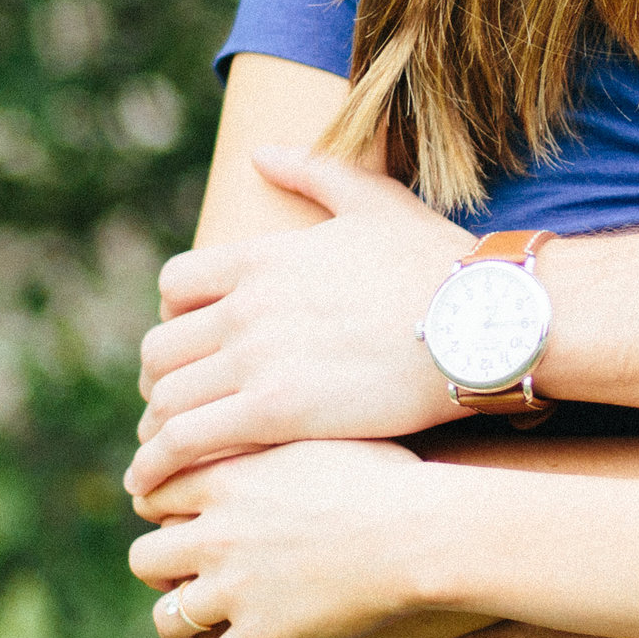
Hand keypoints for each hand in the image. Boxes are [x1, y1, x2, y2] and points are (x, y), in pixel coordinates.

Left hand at [126, 146, 475, 495]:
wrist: (482, 321)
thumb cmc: (441, 264)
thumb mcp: (376, 201)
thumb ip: (314, 172)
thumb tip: (261, 153)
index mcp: (264, 256)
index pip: (175, 284)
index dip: (176, 315)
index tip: (194, 340)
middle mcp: (246, 305)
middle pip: (161, 347)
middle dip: (162, 378)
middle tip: (179, 404)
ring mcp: (256, 358)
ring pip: (166, 398)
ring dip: (156, 427)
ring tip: (164, 453)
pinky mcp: (273, 411)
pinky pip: (185, 441)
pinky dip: (158, 463)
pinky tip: (158, 484)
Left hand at [130, 438, 430, 637]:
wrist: (425, 532)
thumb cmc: (395, 479)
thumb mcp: (326, 441)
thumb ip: (280, 443)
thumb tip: (272, 430)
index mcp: (230, 480)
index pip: (157, 495)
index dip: (162, 510)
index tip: (176, 520)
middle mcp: (219, 535)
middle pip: (146, 558)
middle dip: (162, 569)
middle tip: (182, 575)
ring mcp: (235, 589)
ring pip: (169, 620)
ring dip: (180, 625)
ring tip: (196, 630)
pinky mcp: (262, 636)